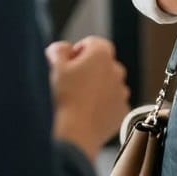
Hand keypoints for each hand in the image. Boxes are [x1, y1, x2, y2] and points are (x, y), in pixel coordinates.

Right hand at [48, 36, 129, 160]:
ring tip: (77, 101)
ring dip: (96, 88)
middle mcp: (116, 70)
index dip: (76, 53)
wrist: (74, 134)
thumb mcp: (54, 66)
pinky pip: (111, 103)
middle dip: (87, 70)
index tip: (66, 65)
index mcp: (102, 54)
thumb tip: (63, 49)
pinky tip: (85, 113)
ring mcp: (121, 91)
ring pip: (108, 84)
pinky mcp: (122, 111)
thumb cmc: (64, 98)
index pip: (91, 43)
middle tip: (70, 84)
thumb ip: (59, 49)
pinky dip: (102, 105)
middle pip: (101, 63)